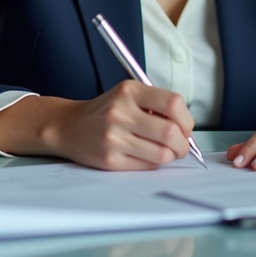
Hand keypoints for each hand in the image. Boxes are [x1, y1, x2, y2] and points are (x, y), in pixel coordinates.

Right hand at [0, 81, 194, 170]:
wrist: (69, 126)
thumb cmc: (105, 111)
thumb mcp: (128, 94)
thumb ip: (157, 105)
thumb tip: (186, 129)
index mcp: (129, 90)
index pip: (173, 103)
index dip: (186, 119)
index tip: (185, 126)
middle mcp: (120, 112)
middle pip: (170, 132)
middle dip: (183, 143)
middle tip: (181, 145)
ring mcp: (114, 137)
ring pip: (161, 154)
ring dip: (170, 155)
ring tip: (165, 151)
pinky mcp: (110, 159)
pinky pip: (147, 165)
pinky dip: (154, 163)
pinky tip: (146, 154)